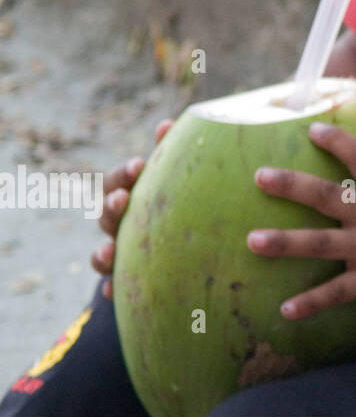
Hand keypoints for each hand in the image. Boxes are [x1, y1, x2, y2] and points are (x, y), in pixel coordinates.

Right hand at [91, 118, 171, 299]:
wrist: (193, 248)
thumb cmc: (182, 200)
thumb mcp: (179, 178)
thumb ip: (173, 150)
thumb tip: (166, 123)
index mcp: (130, 197)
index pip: (115, 183)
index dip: (123, 174)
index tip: (140, 164)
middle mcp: (121, 226)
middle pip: (105, 217)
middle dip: (111, 208)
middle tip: (124, 200)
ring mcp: (123, 254)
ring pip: (102, 256)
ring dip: (102, 253)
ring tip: (110, 251)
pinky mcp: (132, 282)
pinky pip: (117, 289)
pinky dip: (113, 290)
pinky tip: (114, 293)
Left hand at [246, 123, 355, 317]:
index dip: (335, 141)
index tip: (311, 129)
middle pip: (326, 195)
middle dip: (291, 185)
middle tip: (259, 175)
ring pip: (320, 242)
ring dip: (284, 241)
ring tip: (252, 240)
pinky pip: (336, 293)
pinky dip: (310, 303)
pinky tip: (285, 310)